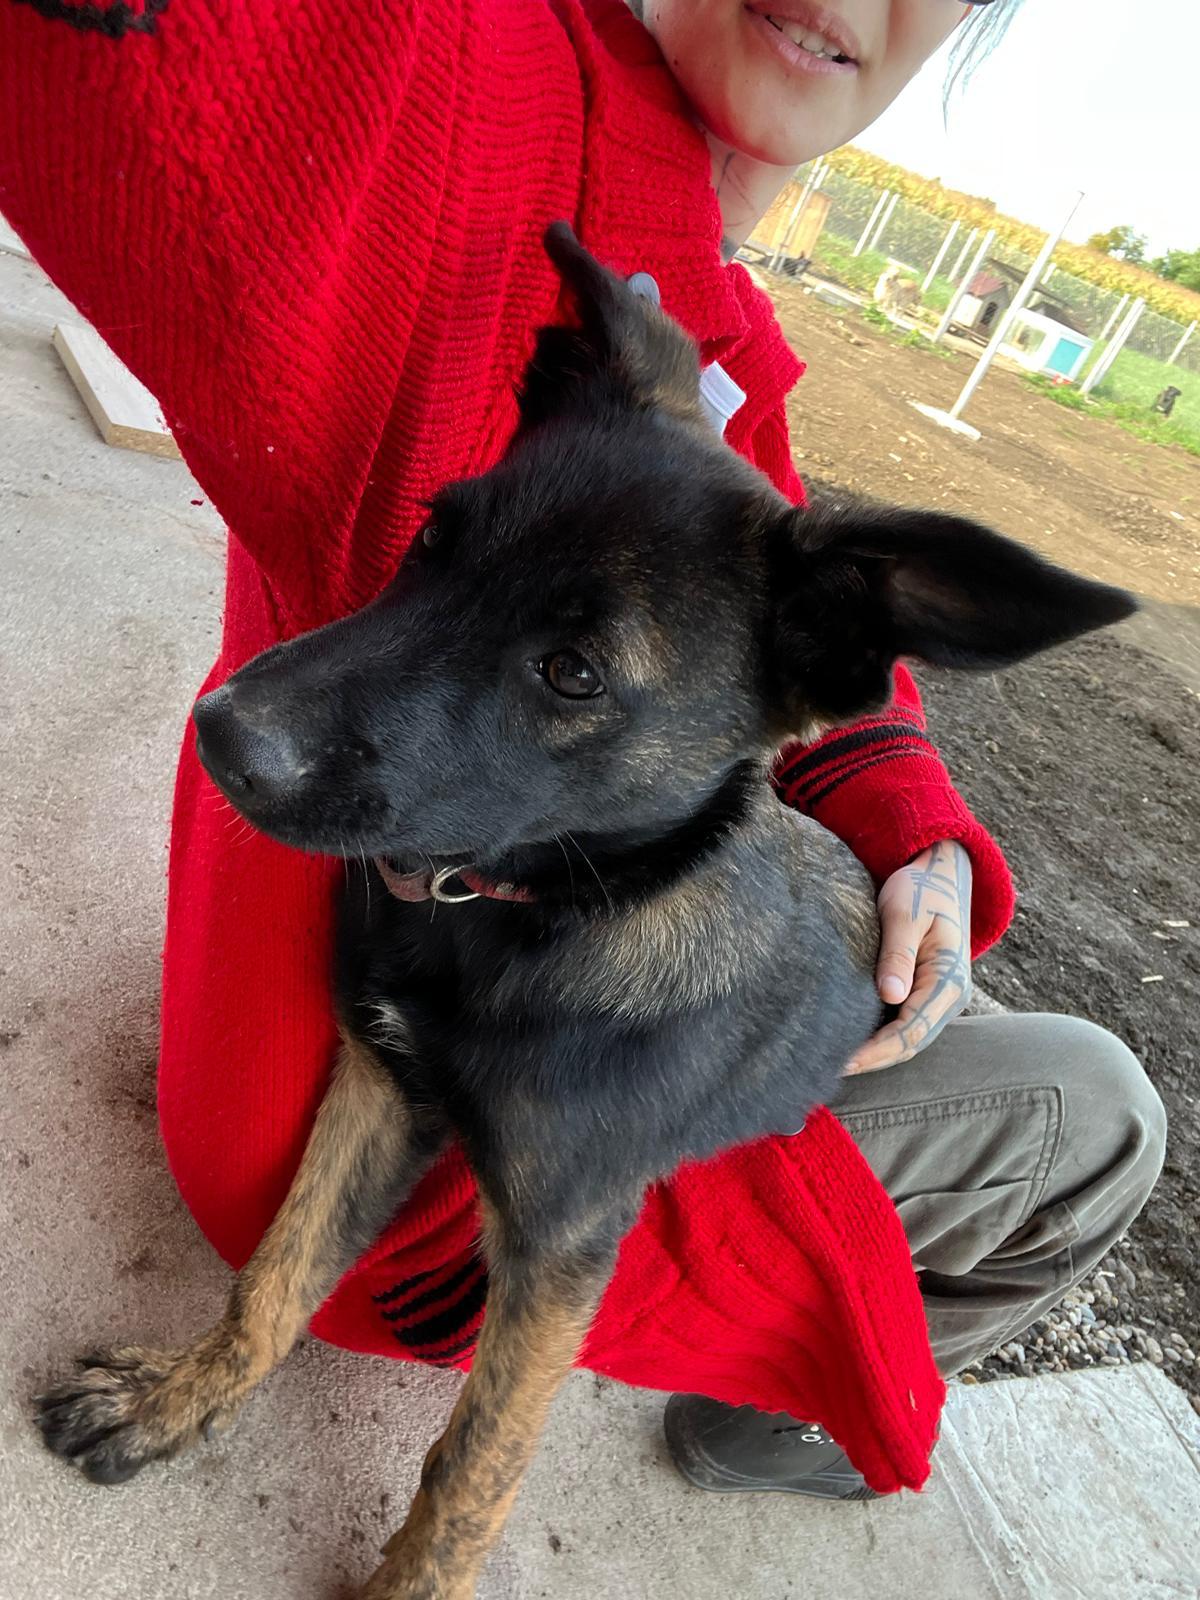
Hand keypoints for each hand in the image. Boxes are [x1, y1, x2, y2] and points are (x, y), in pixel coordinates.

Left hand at [843, 839, 971, 1074]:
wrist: (941, 873)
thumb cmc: (921, 888)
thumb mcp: (904, 914)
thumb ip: (897, 954)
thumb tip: (889, 995)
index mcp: (949, 980)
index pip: (912, 1031)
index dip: (877, 1051)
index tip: (843, 1060)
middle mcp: (950, 996)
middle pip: (910, 1043)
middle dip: (873, 1060)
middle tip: (828, 1070)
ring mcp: (939, 997)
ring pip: (908, 1038)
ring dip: (876, 1053)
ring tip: (835, 1062)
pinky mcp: (925, 992)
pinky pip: (904, 1024)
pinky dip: (879, 1036)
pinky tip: (851, 1040)